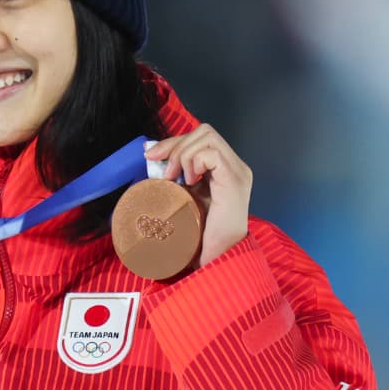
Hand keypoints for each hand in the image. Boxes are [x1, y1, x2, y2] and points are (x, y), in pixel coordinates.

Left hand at [144, 125, 250, 268]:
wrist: (216, 259)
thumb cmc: (199, 236)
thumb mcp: (183, 197)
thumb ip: (175, 176)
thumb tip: (150, 154)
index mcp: (225, 169)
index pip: (200, 137)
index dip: (173, 142)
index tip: (151, 156)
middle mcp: (236, 167)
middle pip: (204, 131)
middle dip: (176, 145)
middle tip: (164, 172)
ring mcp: (238, 172)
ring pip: (207, 136)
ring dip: (184, 154)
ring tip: (179, 180)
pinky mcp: (235, 181)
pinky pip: (212, 153)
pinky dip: (194, 162)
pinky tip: (190, 183)